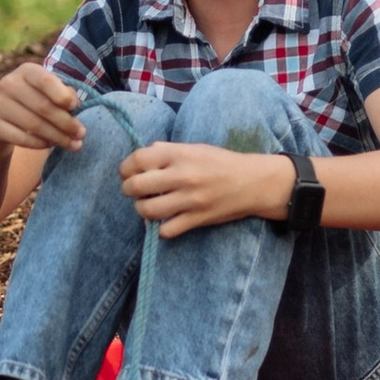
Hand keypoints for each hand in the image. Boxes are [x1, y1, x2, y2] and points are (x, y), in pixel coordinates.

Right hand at [0, 61, 84, 157]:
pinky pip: (22, 138)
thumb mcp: (46, 93)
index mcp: (26, 71)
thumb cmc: (32, 103)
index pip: (45, 80)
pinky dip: (41, 144)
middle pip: (43, 107)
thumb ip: (63, 94)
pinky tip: (52, 145)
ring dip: (58, 137)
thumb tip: (75, 105)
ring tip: (74, 144)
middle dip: (66, 123)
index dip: (62, 94)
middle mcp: (8, 84)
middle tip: (81, 134)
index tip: (75, 106)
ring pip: (34, 125)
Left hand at [118, 139, 286, 240]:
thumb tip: (143, 156)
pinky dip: (161, 229)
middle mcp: (183, 175)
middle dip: (128, 189)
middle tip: (133, 191)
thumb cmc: (222, 163)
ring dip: (141, 209)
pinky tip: (166, 222)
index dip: (126, 167)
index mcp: (180, 154)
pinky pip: (167, 230)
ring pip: (147, 210)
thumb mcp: (195, 148)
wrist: (253, 182)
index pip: (139, 159)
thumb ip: (168, 151)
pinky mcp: (197, 219)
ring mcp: (190, 199)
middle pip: (136, 186)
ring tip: (147, 206)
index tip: (127, 172)